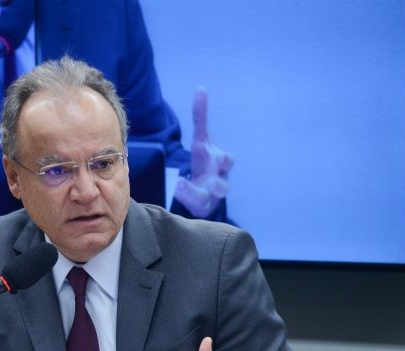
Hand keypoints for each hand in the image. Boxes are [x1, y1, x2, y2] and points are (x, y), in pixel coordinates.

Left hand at [174, 88, 233, 218]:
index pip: (227, 160)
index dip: (223, 159)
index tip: (207, 152)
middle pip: (223, 184)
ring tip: (181, 186)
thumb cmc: (206, 161)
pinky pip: (198, 206)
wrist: (207, 185)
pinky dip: (189, 199)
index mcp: (220, 164)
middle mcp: (219, 180)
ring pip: (208, 199)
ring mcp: (211, 196)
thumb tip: (201, 89)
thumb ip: (201, 117)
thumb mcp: (202, 140)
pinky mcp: (203, 206)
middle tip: (208, 181)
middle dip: (217, 183)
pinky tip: (177, 191)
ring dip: (196, 193)